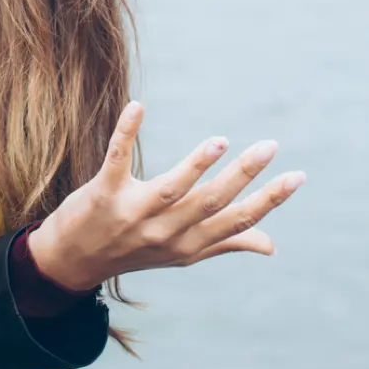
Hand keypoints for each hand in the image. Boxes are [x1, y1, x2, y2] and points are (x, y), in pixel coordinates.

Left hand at [29, 101, 305, 292]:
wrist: (71, 261)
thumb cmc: (133, 250)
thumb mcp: (181, 253)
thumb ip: (225, 243)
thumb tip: (272, 246)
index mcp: (189, 244)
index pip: (237, 221)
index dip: (269, 200)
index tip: (297, 175)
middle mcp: (165, 233)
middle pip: (211, 202)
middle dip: (243, 174)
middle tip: (270, 146)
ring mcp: (133, 214)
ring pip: (172, 188)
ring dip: (197, 164)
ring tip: (221, 140)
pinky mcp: (102, 194)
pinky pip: (117, 159)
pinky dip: (126, 132)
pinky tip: (138, 106)